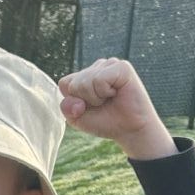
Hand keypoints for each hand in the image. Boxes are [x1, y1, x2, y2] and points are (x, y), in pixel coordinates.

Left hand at [57, 58, 175, 158]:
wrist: (130, 130)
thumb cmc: (106, 122)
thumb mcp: (78, 119)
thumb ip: (67, 108)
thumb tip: (72, 98)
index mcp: (85, 76)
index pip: (64, 83)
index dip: (73, 101)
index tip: (89, 108)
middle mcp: (97, 67)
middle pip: (74, 83)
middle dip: (85, 101)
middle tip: (103, 105)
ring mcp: (110, 64)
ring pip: (85, 81)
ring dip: (96, 98)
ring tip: (110, 99)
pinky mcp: (122, 67)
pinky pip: (99, 79)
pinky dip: (104, 92)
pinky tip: (116, 93)